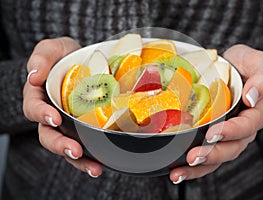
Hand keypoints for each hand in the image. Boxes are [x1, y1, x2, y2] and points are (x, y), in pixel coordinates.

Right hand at [23, 37, 101, 177]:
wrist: (84, 63)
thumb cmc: (65, 57)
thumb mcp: (54, 49)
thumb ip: (42, 56)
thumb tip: (34, 75)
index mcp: (40, 96)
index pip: (34, 108)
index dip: (41, 114)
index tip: (53, 118)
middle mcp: (52, 114)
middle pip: (48, 135)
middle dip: (59, 144)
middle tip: (74, 150)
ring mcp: (68, 125)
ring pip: (66, 146)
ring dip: (78, 160)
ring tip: (93, 168)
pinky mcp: (83, 130)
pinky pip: (84, 146)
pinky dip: (90, 159)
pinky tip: (100, 166)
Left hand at [170, 44, 262, 183]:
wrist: (232, 68)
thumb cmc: (245, 65)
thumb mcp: (258, 63)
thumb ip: (261, 78)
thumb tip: (251, 98)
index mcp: (256, 113)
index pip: (246, 126)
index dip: (231, 131)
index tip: (213, 133)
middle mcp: (243, 130)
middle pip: (231, 148)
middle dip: (212, 154)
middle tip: (193, 156)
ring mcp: (227, 137)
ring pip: (217, 158)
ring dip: (198, 167)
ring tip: (179, 172)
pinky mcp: (213, 139)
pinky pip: (206, 156)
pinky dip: (191, 167)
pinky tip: (175, 172)